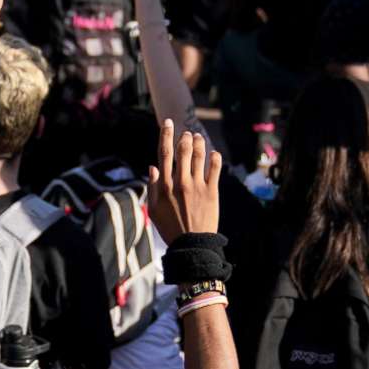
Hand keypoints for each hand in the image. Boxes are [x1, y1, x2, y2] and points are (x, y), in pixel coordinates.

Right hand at [148, 117, 221, 240]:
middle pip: (182, 150)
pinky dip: (214, 157)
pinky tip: (213, 153)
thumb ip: (153, 187)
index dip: (166, 135)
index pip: (164, 153)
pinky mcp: (212, 192)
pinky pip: (215, 169)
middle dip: (184, 137)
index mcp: (164, 186)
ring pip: (199, 156)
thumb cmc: (170, 228)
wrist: (191, 245)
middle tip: (186, 133)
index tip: (168, 123)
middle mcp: (181, 183)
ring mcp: (197, 186)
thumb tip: (153, 167)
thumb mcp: (154, 209)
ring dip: (198, 142)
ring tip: (198, 137)